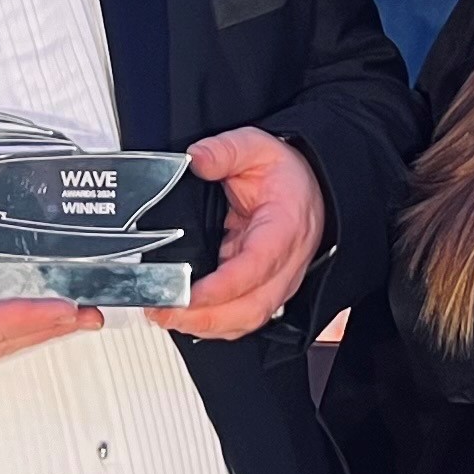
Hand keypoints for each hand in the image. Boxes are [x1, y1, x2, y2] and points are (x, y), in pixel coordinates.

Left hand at [148, 127, 328, 340]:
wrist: (310, 187)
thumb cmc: (286, 175)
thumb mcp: (256, 147)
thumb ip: (225, 151)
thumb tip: (195, 159)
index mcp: (285, 229)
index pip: (256, 268)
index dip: (221, 287)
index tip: (188, 293)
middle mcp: (285, 264)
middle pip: (250, 308)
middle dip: (205, 318)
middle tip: (164, 311)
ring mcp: (277, 282)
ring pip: (246, 320)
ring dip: (206, 326)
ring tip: (166, 315)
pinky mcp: (264, 290)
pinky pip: (241, 318)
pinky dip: (212, 324)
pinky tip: (184, 317)